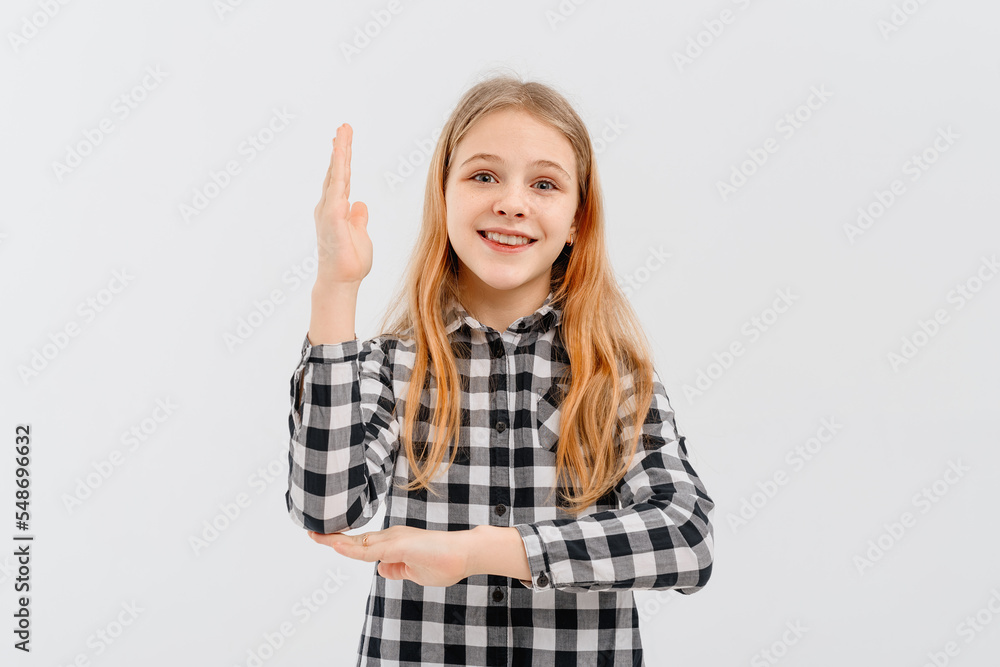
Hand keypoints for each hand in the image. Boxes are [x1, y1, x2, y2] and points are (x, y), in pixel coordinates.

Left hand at [307, 525, 472, 587]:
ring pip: (359, 544)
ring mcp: (395, 539)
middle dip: (332, 538)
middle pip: (356, 541)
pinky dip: (351, 549)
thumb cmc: (445, 562)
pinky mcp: (400, 545)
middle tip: (311, 532)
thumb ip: (396, 569)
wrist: (466, 554)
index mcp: (394, 543)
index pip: (361, 545)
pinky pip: (370, 550)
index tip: (323, 538)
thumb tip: (381, 569)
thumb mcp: (413, 571)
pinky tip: (336, 545)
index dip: (341, 542)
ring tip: (315, 535)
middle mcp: (391, 537)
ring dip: (336, 541)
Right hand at [314, 123, 371, 286]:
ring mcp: (329, 212)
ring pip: (335, 176)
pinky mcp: (332, 219)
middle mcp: (329, 207)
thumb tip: (360, 204)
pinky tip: (340, 158)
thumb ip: (358, 219)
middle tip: (343, 126)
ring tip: (341, 134)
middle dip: (340, 148)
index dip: (342, 159)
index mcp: (337, 209)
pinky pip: (336, 191)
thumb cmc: (350, 262)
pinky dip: (338, 173)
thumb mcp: (360, 235)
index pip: (341, 179)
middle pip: (336, 172)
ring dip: (339, 155)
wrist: (342, 281)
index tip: (343, 139)